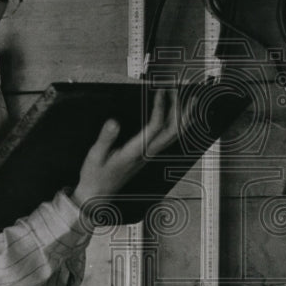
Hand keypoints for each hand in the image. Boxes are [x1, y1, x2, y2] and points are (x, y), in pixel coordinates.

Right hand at [72, 88, 179, 208]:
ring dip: (183, 118)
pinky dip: (177, 126)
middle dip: (178, 109)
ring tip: (191, 101)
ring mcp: (149, 156)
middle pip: (172, 131)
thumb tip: (113, 123)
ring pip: (173, 137)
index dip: (160, 107)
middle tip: (179, 90)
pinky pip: (167, 140)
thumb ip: (105, 139)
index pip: (155, 127)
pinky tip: (179, 119)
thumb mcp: (95, 156)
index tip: (160, 91)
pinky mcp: (147, 156)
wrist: (97, 195)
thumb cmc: (96, 176)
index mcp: (134, 152)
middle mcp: (146, 154)